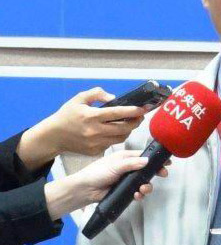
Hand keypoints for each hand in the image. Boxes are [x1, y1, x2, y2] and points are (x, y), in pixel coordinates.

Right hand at [18, 87, 148, 169]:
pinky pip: (112, 144)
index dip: (132, 111)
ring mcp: (95, 143)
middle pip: (123, 128)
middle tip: (140, 116)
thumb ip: (96, 93)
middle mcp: (95, 131)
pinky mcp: (95, 151)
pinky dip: (117, 137)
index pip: (117, 113)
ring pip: (120, 138)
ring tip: (131, 123)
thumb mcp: (79, 98)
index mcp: (91, 116)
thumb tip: (113, 97)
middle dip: (135, 122)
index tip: (143, 109)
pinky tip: (117, 131)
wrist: (53, 136)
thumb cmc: (67, 115)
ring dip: (128, 130)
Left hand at [45, 150, 168, 219]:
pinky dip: (139, 194)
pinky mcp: (125, 191)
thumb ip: (131, 163)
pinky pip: (137, 192)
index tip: (167, 162)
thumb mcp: (115, 165)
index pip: (145, 156)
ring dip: (147, 186)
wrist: (85, 190)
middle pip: (147, 169)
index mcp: (127, 158)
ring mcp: (127, 180)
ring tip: (142, 189)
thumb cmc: (98, 172)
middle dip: (155, 173)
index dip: (155, 159)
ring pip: (144, 182)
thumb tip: (148, 161)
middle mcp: (129, 168)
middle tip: (163, 175)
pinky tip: (136, 196)